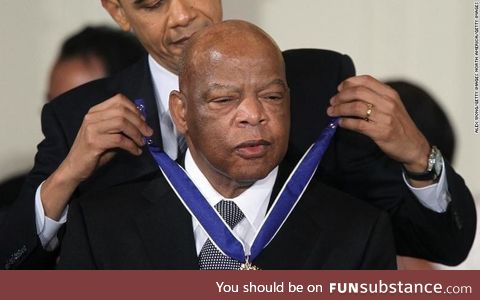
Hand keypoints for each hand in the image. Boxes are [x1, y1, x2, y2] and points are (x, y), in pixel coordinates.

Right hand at [41, 94, 152, 218]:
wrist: (74, 167)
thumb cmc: (94, 151)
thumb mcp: (107, 134)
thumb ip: (120, 126)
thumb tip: (142, 123)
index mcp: (95, 111)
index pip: (119, 100)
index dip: (135, 109)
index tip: (143, 121)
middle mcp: (92, 117)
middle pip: (122, 111)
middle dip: (139, 122)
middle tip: (148, 133)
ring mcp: (91, 129)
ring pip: (121, 123)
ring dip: (136, 133)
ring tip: (142, 143)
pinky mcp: (94, 142)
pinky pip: (119, 140)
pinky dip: (131, 146)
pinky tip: (136, 151)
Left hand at [327, 75, 430, 174]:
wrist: (413, 146)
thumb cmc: (399, 125)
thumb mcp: (391, 105)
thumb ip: (375, 97)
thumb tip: (350, 93)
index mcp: (390, 93)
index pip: (366, 80)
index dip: (349, 83)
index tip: (339, 89)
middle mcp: (388, 103)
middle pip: (358, 92)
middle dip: (341, 96)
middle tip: (332, 102)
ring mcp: (385, 117)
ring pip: (356, 107)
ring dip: (340, 109)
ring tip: (332, 112)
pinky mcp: (381, 132)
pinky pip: (358, 124)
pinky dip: (346, 122)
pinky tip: (340, 123)